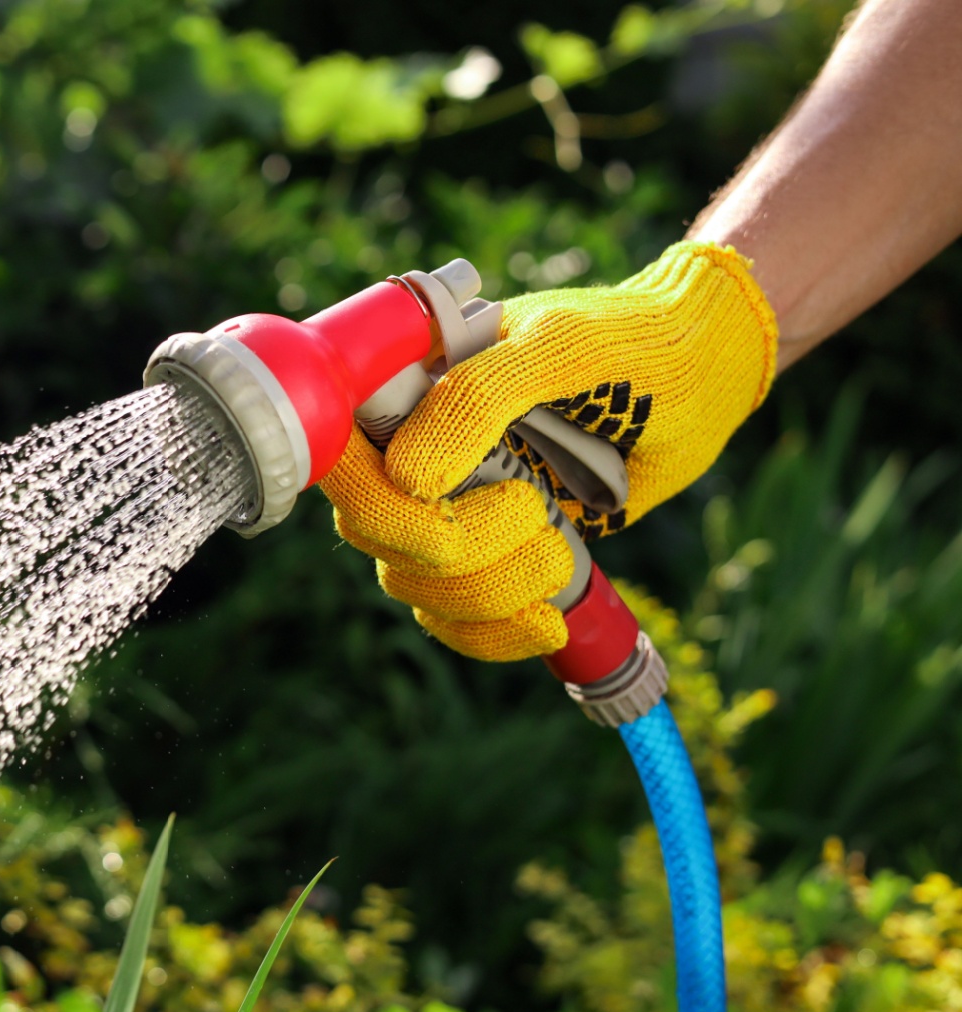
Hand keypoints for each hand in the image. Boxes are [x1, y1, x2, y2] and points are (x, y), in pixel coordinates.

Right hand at [321, 241, 777, 660]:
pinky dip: (491, 634)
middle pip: (376, 529)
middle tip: (534, 511)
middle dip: (454, 547)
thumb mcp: (560, 347)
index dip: (368, 494)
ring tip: (560, 552)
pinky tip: (545, 621)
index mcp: (410, 384)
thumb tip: (406, 479)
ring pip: (413, 582)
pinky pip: (452, 618)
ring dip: (487, 591)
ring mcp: (449, 503)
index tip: (431, 501)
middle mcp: (413, 446)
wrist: (705, 375)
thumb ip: (477, 398)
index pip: (343, 455)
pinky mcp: (490, 554)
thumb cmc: (635, 341)